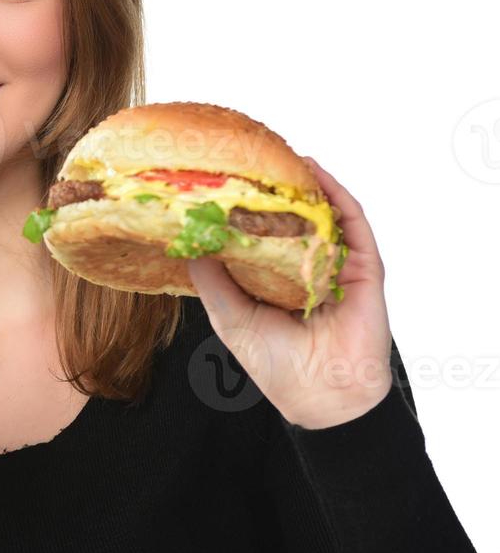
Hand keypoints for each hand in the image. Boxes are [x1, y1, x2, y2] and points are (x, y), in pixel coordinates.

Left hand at [185, 155, 393, 429]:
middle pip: (295, 218)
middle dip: (279, 189)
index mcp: (276, 278)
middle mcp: (307, 268)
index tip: (224, 179)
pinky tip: (318, 175)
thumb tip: (186, 238)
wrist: (321, 396)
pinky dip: (337, 197)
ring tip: (287, 155)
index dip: (247, 206)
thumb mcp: (228, 314)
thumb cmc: (276, 364)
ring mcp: (338, 267)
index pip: (263, 232)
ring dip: (309, 184)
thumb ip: (210, 277)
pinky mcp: (365, 270)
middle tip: (256, 157)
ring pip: (325, 215)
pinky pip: (354, 225)